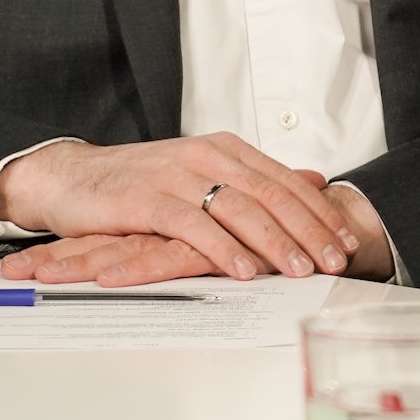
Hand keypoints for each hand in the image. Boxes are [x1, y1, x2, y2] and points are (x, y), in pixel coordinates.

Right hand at [0, 134, 355, 280]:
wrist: (72, 178)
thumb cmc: (140, 183)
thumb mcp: (205, 175)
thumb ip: (256, 181)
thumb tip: (314, 180)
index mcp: (226, 149)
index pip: (285, 182)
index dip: (320, 213)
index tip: (347, 241)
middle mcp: (208, 156)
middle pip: (272, 195)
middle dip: (310, 231)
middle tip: (336, 261)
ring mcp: (179, 175)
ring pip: (241, 209)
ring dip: (276, 243)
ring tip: (301, 271)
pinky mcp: (149, 200)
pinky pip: (195, 226)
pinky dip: (224, 249)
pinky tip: (245, 270)